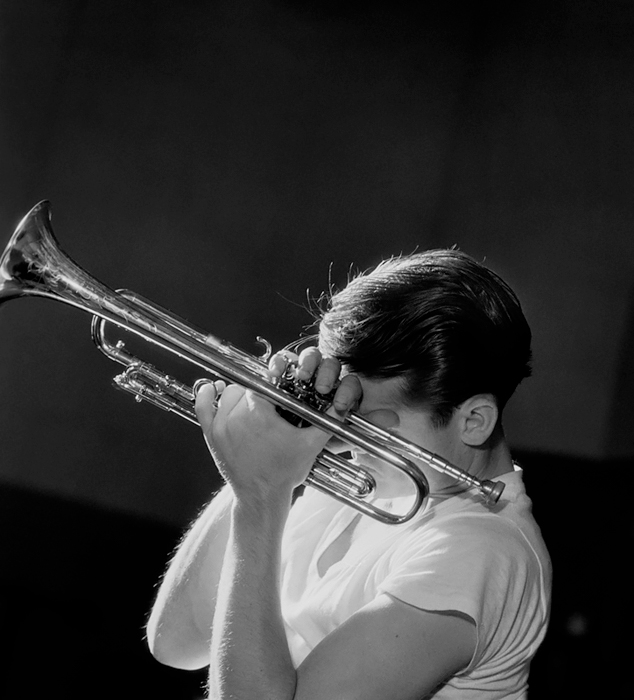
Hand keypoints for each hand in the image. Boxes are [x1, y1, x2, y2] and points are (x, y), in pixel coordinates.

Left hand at [194, 349, 361, 500]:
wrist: (261, 497)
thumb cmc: (285, 472)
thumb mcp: (311, 444)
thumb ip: (328, 421)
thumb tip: (341, 405)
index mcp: (261, 413)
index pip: (264, 381)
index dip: (273, 381)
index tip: (279, 384)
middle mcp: (237, 416)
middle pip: (247, 386)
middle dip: (259, 391)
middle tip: (269, 402)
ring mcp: (221, 425)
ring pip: (228, 393)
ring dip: (240, 395)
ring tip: (252, 405)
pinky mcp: (211, 435)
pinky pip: (203, 405)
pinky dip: (206, 394)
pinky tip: (212, 388)